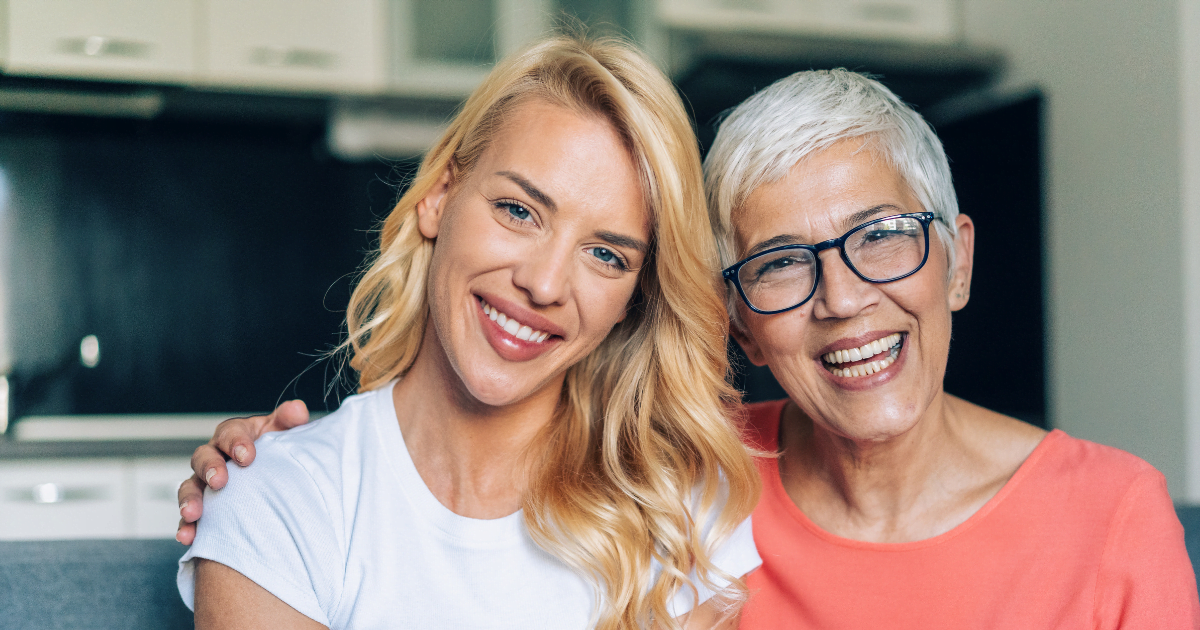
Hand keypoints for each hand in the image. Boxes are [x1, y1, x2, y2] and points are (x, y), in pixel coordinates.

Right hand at [175, 400, 309, 543]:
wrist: (277, 478)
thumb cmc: (277, 451)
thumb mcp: (284, 433)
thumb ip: (289, 420)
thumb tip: (298, 410)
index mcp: (235, 435)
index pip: (229, 432)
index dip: (236, 442)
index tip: (247, 456)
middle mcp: (215, 457)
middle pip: (203, 457)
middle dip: (210, 468)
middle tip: (220, 482)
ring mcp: (205, 483)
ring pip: (190, 488)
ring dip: (190, 500)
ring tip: (193, 514)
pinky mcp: (203, 508)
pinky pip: (189, 517)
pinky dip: (186, 527)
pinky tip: (188, 537)